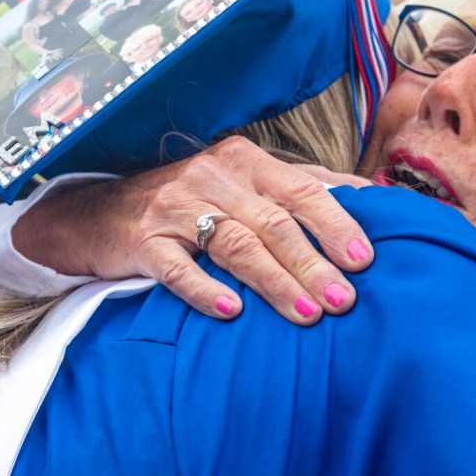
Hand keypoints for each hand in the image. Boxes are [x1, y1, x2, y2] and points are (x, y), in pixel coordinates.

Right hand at [12, 136, 374, 323]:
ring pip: (235, 244)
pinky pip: (177, 269)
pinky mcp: (143, 241)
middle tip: (343, 300)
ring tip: (308, 313)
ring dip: (275, 281)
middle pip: (273, 222)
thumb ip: (304, 186)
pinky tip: (232, 311)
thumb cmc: (192, 201)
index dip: (335, 225)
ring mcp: (176, 208)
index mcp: (246, 162)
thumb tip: (374, 195)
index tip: (364, 260)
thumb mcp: (246, 182)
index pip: (301, 190)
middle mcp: (213, 178)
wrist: (100, 212)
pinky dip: (205, 289)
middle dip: (313, 263)